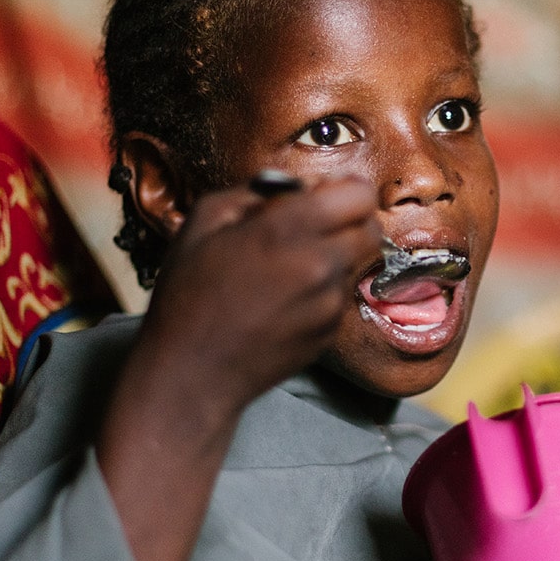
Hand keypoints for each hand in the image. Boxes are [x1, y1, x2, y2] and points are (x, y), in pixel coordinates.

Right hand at [140, 175, 380, 412]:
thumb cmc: (188, 295)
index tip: (324, 194)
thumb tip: (294, 188)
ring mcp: (329, 304)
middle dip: (349, 222)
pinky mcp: (329, 334)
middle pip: (370, 230)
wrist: (191, 372)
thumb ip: (254, 192)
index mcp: (289, 230)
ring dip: (332, 258)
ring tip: (284, 270)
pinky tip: (282, 301)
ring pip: (354, 265)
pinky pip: (338, 299)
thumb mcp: (204, 220)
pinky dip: (320, 292)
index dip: (345, 189)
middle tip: (314, 227)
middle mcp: (320, 266)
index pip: (359, 195)